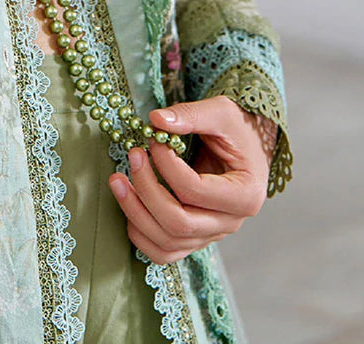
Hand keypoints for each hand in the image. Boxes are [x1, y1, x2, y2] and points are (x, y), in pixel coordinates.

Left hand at [107, 95, 271, 263]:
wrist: (246, 146)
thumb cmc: (237, 128)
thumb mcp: (220, 112)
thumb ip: (189, 116)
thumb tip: (155, 120)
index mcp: (245, 194)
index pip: (195, 190)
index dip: (166, 165)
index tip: (153, 140)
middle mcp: (230, 222)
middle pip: (179, 223)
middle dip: (146, 190)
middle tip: (132, 156)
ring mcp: (212, 234)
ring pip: (167, 242)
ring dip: (135, 212)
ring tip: (117, 180)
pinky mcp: (195, 237)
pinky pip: (164, 251)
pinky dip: (140, 234)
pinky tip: (128, 203)